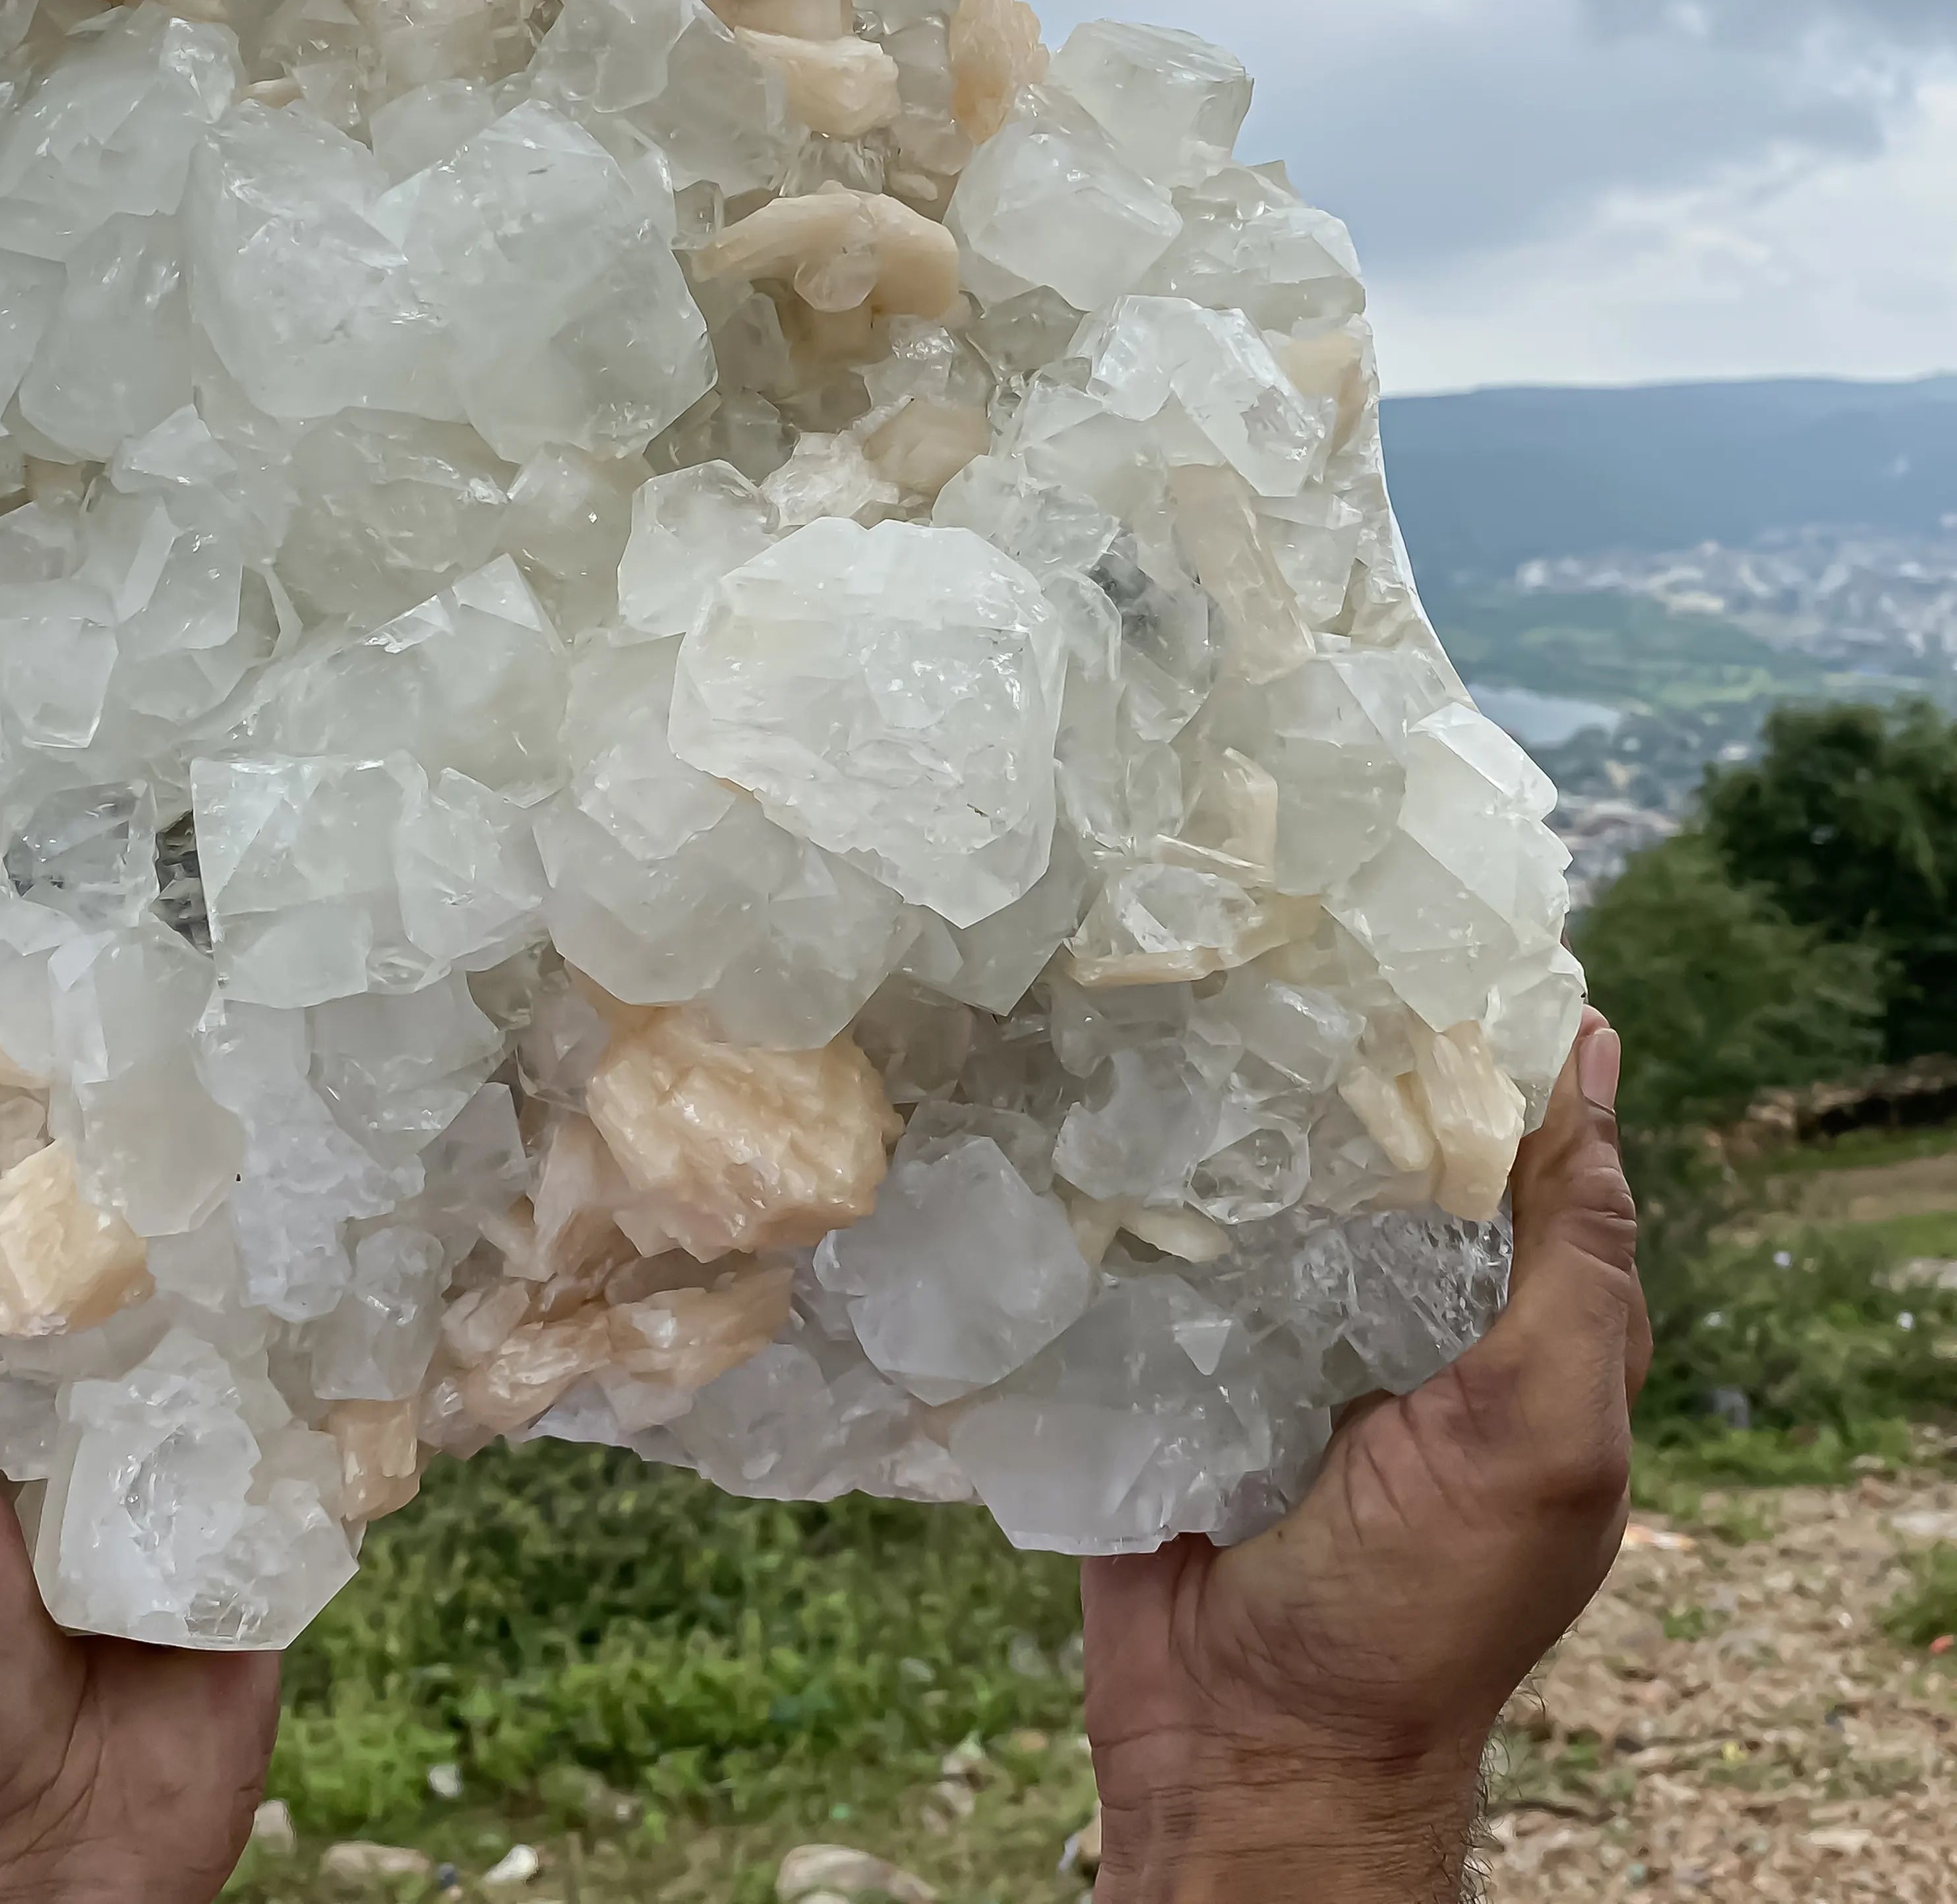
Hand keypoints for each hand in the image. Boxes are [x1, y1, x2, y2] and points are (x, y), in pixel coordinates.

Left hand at [0, 958, 279, 1903]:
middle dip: (117, 1036)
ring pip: (210, 1223)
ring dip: (249, 1130)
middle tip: (171, 865)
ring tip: (304, 976)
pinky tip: (407, 1154)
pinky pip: (315, 1338)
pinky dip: (350, 1266)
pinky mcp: (267, 1444)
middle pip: (81, 1154)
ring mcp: (168, 1378)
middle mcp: (50, 1325)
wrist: (38, 1870)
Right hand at [1079, 1008, 1644, 1903]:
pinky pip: (1152, 1252)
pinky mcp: (1162, 1358)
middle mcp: (1388, 1318)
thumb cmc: (1419, 1611)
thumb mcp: (1546, 1432)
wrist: (1248, 1746)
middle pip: (1369, 1152)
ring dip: (1220, 1113)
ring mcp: (1267, 1336)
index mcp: (1501, 1330)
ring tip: (1174, 996)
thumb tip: (1589, 1056)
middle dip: (1331, 1058)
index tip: (1427, 936)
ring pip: (1256, 1186)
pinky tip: (1093, 1105)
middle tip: (1277, 941)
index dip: (1482, 1048)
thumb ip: (1577, 1261)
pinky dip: (1131, 1191)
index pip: (1510, 1152)